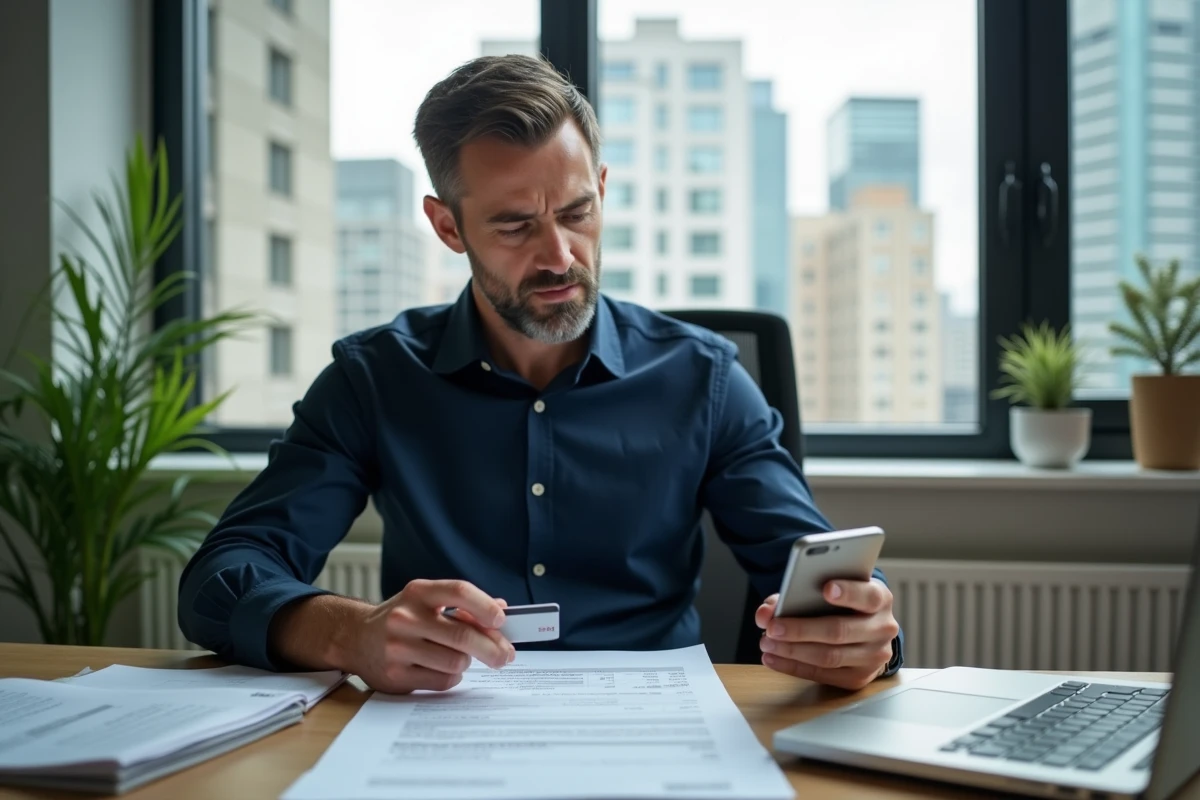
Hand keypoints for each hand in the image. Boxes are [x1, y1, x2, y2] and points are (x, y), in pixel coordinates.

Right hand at [342, 579, 514, 693]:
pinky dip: (451, 677)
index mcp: (418, 592)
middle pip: (463, 636)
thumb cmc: (401, 618)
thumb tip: (501, 610)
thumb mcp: (426, 601)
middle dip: (492, 648)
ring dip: (466, 662)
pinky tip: (443, 669)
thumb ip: (462, 605)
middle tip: (505, 655)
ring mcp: (398, 648)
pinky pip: (442, 681)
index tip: (501, 620)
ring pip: (455, 662)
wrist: (355, 638)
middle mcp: (405, 618)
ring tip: (459, 657)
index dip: (485, 606)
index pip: (459, 592)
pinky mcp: (395, 676)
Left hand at [755, 579, 898, 690]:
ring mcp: (873, 656)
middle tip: (773, 627)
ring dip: (792, 651)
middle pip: (840, 631)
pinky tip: (774, 658)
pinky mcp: (859, 677)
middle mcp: (882, 628)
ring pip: (830, 656)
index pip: (868, 595)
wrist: (869, 631)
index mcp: (880, 599)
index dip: (848, 592)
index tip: (826, 589)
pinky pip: (823, 674)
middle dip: (801, 629)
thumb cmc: (844, 604)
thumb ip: (796, 593)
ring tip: (768, 642)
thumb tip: (766, 612)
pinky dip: (793, 667)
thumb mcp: (830, 588)